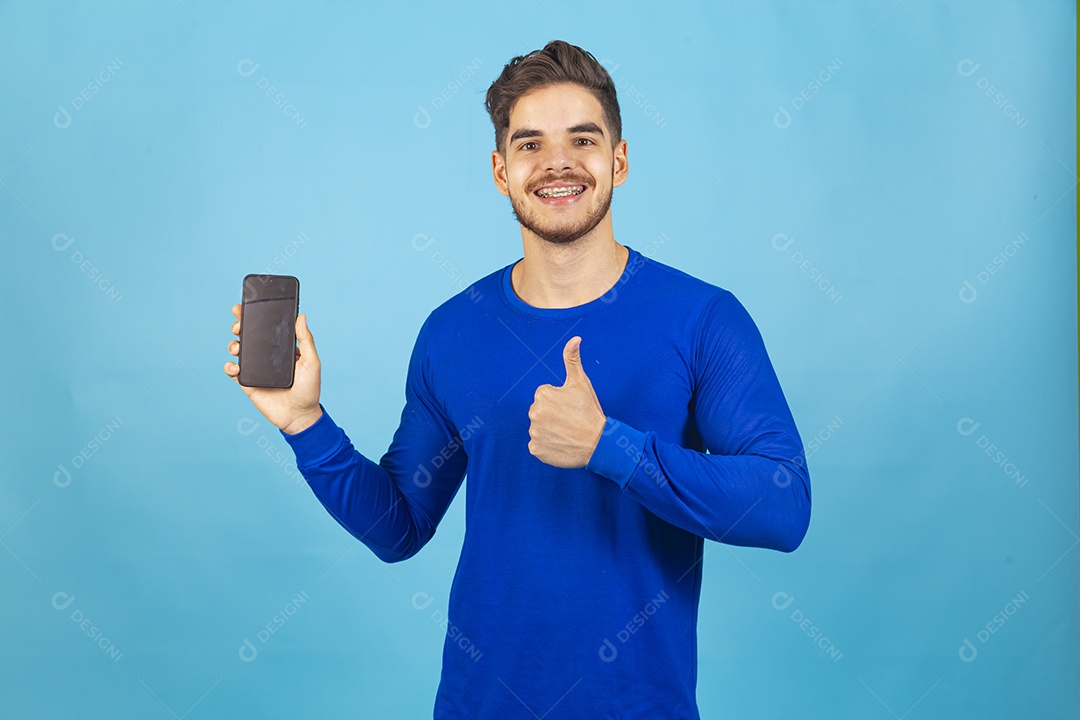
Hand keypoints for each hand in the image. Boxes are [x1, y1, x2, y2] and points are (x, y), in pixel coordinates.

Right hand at [224, 303, 322, 433]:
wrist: (299, 416)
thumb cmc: (309, 389)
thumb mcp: (312, 362)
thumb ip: (306, 340)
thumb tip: (301, 316)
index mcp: (282, 348)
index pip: (267, 328)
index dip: (256, 316)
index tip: (247, 305)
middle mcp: (267, 356)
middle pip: (249, 336)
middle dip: (239, 325)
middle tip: (238, 324)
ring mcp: (256, 369)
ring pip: (238, 350)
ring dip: (233, 344)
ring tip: (237, 345)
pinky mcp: (247, 383)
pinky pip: (233, 371)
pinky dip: (230, 366)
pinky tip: (236, 366)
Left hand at [527, 336, 605, 467]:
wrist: (598, 443)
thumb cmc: (590, 411)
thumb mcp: (581, 383)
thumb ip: (573, 359)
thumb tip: (575, 339)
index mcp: (542, 394)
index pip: (545, 397)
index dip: (559, 402)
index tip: (571, 408)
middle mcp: (534, 412)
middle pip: (540, 412)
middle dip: (553, 416)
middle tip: (570, 421)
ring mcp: (534, 432)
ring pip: (539, 429)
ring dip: (550, 431)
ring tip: (567, 433)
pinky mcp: (536, 449)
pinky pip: (538, 445)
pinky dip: (547, 446)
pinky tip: (561, 444)